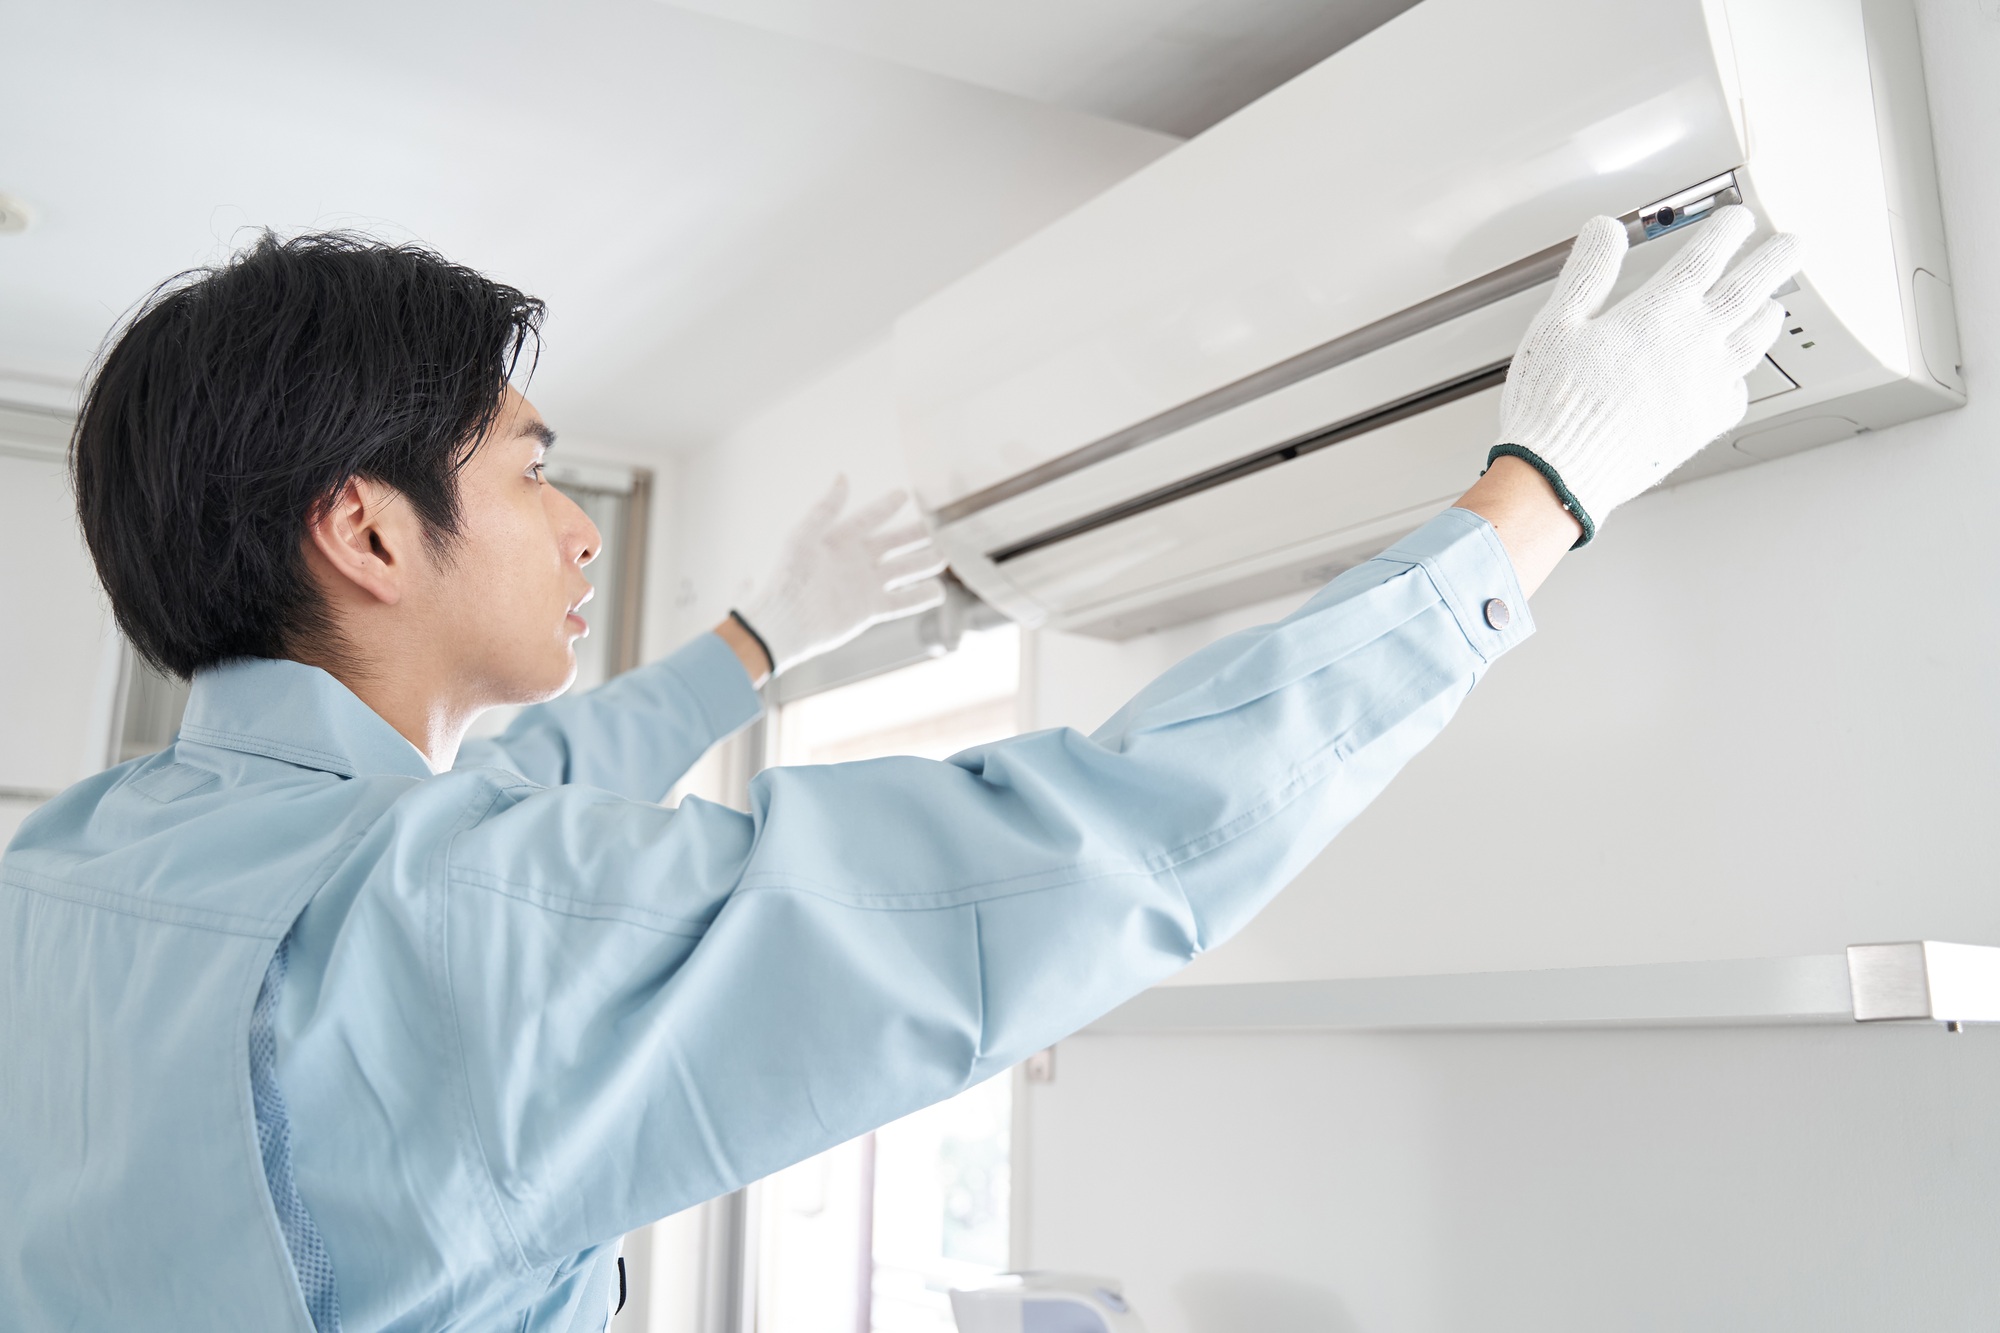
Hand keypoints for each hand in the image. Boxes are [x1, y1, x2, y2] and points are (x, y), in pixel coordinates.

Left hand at [738, 477, 946, 676]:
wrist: (784, 622)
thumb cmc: (787, 577)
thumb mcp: (803, 535)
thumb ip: (826, 508)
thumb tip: (842, 477)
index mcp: (839, 540)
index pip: (869, 518)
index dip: (886, 507)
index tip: (905, 494)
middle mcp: (855, 561)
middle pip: (894, 543)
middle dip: (916, 536)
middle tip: (940, 527)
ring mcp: (864, 585)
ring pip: (903, 570)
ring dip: (924, 563)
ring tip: (946, 556)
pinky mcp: (869, 609)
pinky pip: (901, 601)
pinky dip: (920, 596)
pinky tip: (939, 591)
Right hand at [1492, 205, 1801, 543]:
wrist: (1562, 471)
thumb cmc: (1553, 402)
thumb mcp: (1556, 324)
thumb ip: (1588, 272)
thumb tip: (1605, 231)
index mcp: (1658, 313)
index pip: (1707, 256)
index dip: (1727, 230)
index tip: (1738, 220)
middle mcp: (1693, 344)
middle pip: (1751, 289)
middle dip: (1776, 260)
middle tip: (1792, 245)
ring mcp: (1705, 384)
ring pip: (1754, 339)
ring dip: (1767, 315)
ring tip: (1772, 306)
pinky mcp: (1703, 422)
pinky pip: (1738, 392)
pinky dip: (1741, 376)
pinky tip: (1735, 374)